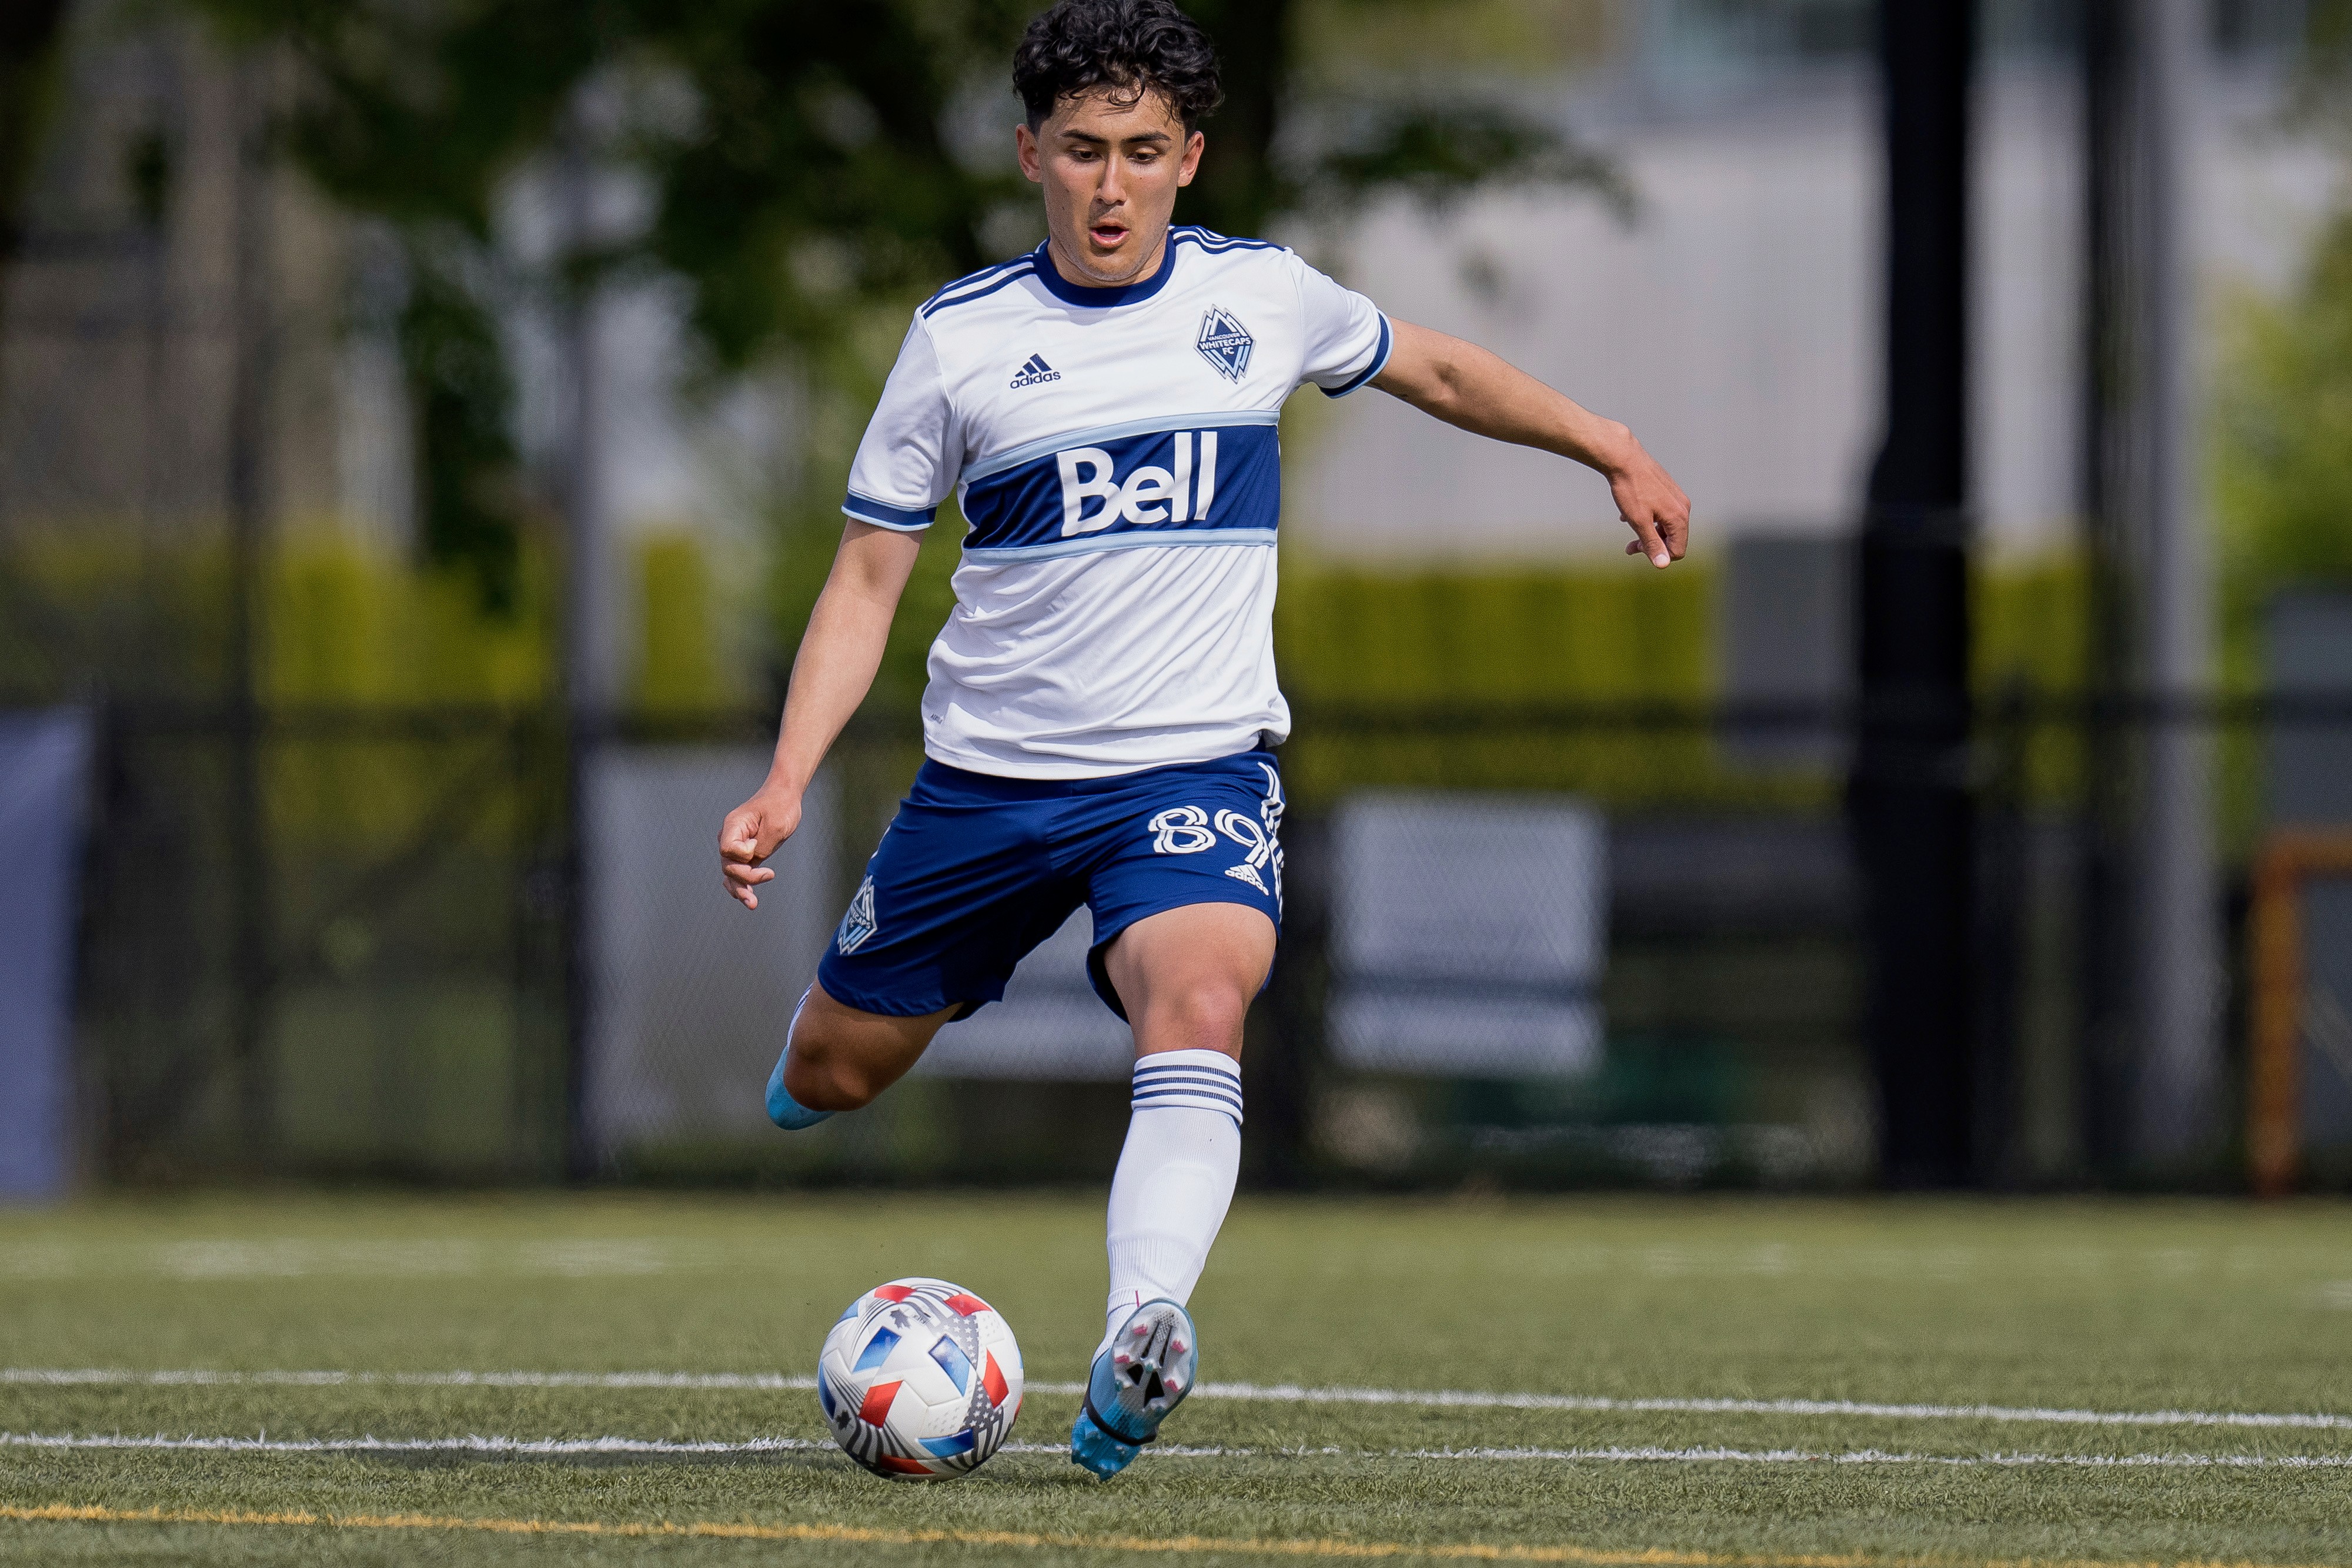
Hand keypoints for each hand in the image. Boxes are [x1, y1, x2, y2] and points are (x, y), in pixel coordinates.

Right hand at [719, 782, 803, 909]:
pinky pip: (740, 874)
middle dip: (745, 877)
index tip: (757, 845)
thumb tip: (753, 861)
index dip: (742, 855)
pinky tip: (749, 900)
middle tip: (770, 874)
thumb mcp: (776, 825)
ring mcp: (737, 847)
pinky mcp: (747, 854)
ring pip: (732, 874)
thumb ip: (762, 846)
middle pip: (728, 865)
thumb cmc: (780, 805)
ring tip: (752, 904)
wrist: (785, 796)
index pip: (727, 849)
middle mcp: (730, 837)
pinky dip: (742, 886)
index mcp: (733, 826)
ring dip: (741, 889)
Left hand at [1603, 427, 1690, 568]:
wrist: (1623, 458)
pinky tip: (1628, 513)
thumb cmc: (1630, 489)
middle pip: (1673, 538)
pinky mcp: (1667, 489)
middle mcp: (1683, 507)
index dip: (1657, 555)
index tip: (1636, 548)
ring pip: (1665, 525)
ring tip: (1628, 524)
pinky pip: (1660, 512)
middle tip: (1629, 546)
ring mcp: (1676, 497)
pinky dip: (1646, 517)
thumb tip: (1663, 565)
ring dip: (1647, 531)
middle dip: (1652, 544)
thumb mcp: (1639, 522)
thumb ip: (1652, 544)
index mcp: (1679, 517)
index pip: (1677, 551)